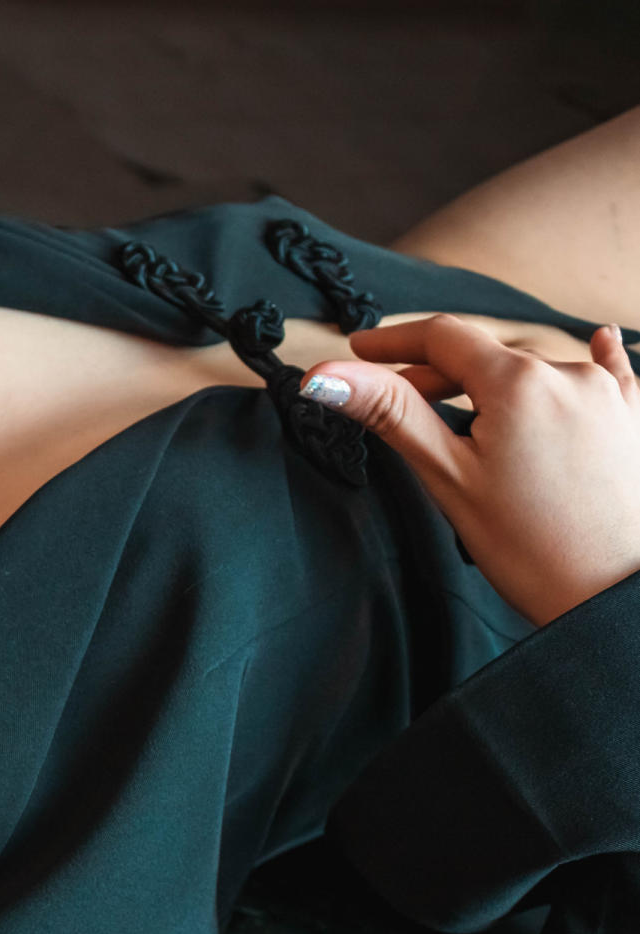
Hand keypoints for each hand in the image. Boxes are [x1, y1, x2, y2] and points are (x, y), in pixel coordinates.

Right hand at [299, 316, 639, 625]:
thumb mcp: (446, 476)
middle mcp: (570, 373)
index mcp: (519, 382)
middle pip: (486, 356)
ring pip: (536, 370)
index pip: (443, 336)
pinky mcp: (637, 418)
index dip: (394, 341)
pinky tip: (601, 343)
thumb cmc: (531, 549)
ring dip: (497, 385)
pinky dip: (594, 361)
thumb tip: (324, 375)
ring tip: (472, 414)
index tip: (360, 348)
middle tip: (398, 404)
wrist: (612, 597)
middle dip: (438, 375)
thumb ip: (388, 412)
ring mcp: (612, 394)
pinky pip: (613, 373)